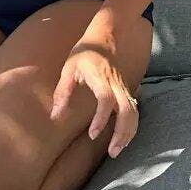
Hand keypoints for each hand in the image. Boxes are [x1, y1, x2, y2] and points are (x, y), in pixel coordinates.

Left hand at [49, 40, 139, 157]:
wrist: (106, 37)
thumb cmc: (85, 52)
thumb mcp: (69, 68)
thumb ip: (63, 92)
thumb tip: (55, 116)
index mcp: (101, 77)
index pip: (106, 100)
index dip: (101, 118)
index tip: (92, 134)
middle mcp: (116, 84)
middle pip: (127, 110)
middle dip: (122, 133)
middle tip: (112, 152)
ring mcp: (124, 87)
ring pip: (134, 113)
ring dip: (129, 133)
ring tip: (116, 150)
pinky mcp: (127, 91)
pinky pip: (134, 111)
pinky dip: (131, 127)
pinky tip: (123, 139)